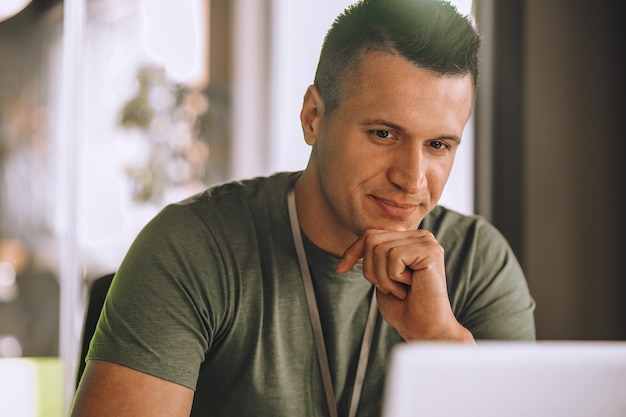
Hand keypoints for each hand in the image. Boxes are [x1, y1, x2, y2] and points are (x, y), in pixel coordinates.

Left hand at [336, 229, 473, 341]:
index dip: (352, 252)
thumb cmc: (403, 308)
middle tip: (388, 289)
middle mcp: (421, 237)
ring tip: (400, 290)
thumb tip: (353, 249)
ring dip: (383, 278)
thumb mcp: (380, 277)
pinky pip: (394, 256)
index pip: (370, 235)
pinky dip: (394, 278)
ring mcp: (427, 242)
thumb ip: (373, 257)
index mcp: (409, 240)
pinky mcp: (430, 252)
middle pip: (372, 239)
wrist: (423, 330)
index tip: (340, 269)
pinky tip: (410, 288)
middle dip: (370, 270)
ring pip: (380, 249)